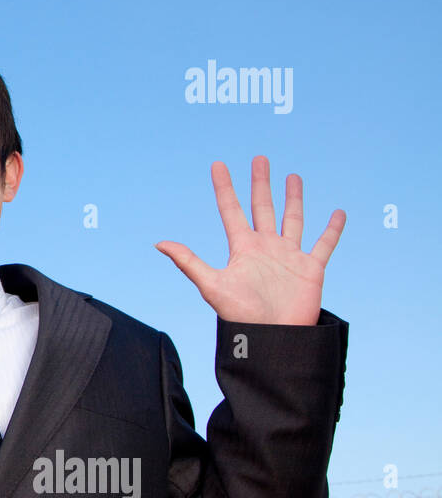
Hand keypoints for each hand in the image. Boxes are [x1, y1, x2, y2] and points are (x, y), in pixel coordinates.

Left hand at [154, 156, 345, 324]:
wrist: (273, 338)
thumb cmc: (240, 315)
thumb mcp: (212, 284)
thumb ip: (188, 262)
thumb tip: (159, 243)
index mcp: (243, 248)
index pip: (231, 209)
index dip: (224, 187)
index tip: (218, 165)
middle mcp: (265, 247)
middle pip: (262, 207)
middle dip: (261, 183)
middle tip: (260, 159)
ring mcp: (289, 256)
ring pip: (292, 219)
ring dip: (293, 198)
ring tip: (292, 176)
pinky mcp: (311, 268)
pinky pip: (324, 244)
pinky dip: (332, 229)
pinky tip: (338, 213)